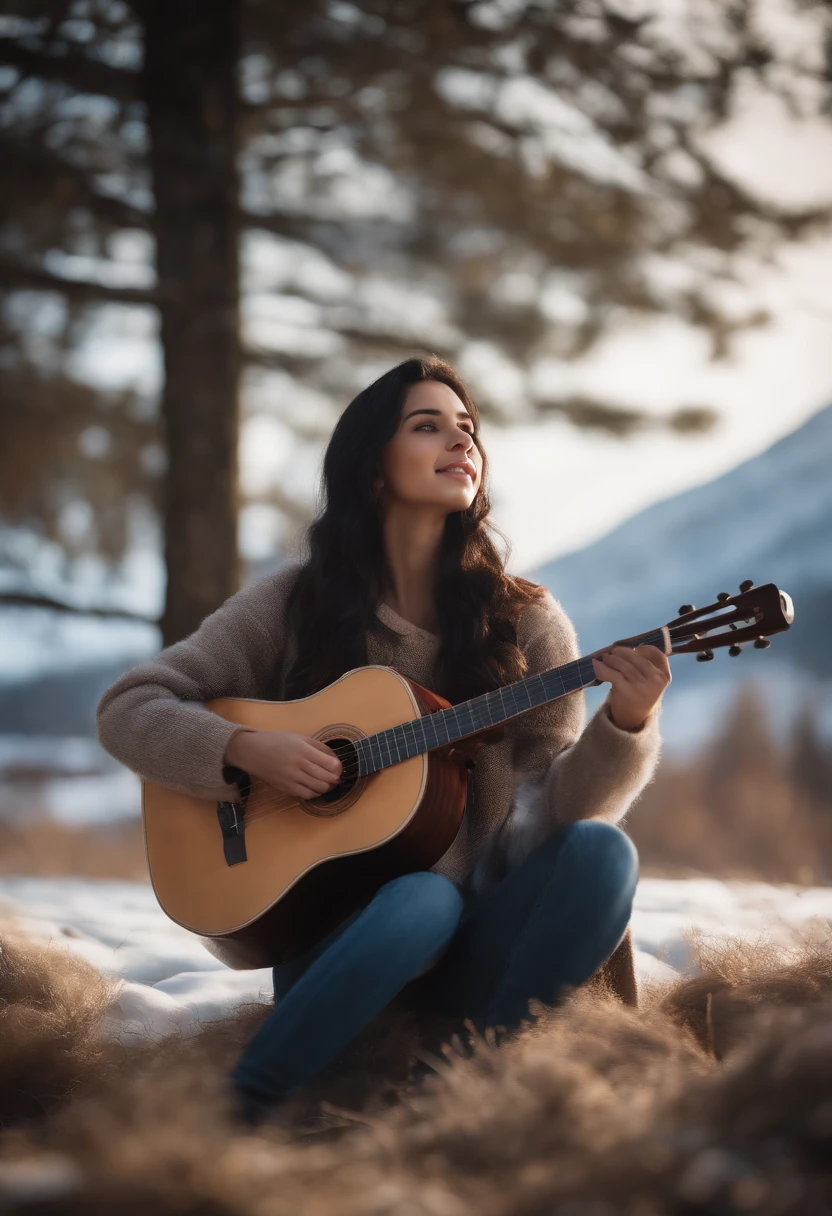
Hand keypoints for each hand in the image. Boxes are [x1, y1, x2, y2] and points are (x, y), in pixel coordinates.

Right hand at [224, 729, 341, 799]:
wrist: (252, 751)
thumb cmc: (276, 741)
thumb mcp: (299, 737)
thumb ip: (319, 747)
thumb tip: (335, 759)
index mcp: (303, 749)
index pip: (329, 763)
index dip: (338, 768)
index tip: (339, 767)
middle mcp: (298, 765)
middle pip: (326, 778)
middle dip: (335, 779)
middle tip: (337, 777)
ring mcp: (291, 778)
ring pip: (318, 788)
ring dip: (327, 787)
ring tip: (328, 783)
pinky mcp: (285, 788)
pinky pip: (306, 795)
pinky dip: (315, 793)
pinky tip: (316, 788)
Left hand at [591, 644, 670, 731]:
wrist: (632, 719)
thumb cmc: (640, 695)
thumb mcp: (651, 682)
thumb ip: (646, 666)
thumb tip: (626, 647)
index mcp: (664, 676)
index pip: (659, 655)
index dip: (645, 649)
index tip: (635, 648)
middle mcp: (655, 681)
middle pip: (637, 659)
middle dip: (623, 652)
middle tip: (613, 651)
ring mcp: (641, 686)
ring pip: (624, 665)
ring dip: (611, 659)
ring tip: (605, 657)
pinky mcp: (625, 691)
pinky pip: (612, 674)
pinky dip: (601, 668)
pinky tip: (596, 664)